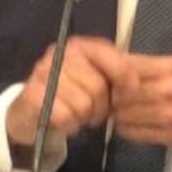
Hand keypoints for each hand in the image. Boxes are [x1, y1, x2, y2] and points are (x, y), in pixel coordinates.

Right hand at [6, 36, 129, 146]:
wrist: (30, 111)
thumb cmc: (71, 93)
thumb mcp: (95, 77)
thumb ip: (119, 73)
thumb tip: (140, 82)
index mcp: (80, 46)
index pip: (111, 58)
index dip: (126, 79)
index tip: (127, 94)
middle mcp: (61, 54)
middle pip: (98, 87)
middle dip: (100, 107)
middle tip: (93, 111)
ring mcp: (43, 73)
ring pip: (83, 104)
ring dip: (83, 117)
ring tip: (76, 114)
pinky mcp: (32, 95)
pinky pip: (65, 116)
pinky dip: (69, 124)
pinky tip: (64, 120)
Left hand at [111, 55, 171, 156]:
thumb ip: (157, 69)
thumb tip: (123, 68)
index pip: (125, 66)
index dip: (111, 72)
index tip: (108, 75)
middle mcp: (168, 90)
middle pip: (119, 92)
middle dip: (111, 94)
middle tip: (110, 96)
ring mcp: (168, 115)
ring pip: (123, 114)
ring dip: (118, 113)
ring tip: (122, 110)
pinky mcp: (169, 137)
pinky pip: (134, 133)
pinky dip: (128, 129)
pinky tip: (134, 124)